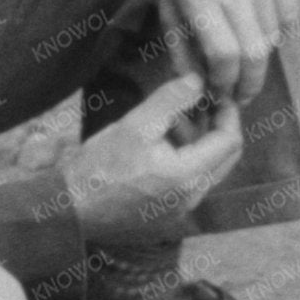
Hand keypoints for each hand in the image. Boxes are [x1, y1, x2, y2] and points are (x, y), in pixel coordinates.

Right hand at [64, 74, 242, 246]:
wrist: (69, 212)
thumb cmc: (98, 168)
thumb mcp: (134, 125)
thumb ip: (170, 101)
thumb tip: (198, 81)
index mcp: (189, 177)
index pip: (230, 141)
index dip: (229, 114)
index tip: (218, 95)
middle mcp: (193, 200)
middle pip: (225, 159)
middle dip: (219, 128)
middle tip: (203, 104)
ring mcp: (181, 212)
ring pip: (208, 172)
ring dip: (201, 145)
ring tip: (176, 121)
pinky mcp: (167, 218)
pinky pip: (190, 186)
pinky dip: (187, 162)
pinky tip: (163, 146)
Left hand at [156, 0, 297, 106]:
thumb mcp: (168, 6)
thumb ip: (182, 50)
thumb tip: (198, 89)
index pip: (225, 56)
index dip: (225, 82)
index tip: (220, 91)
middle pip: (255, 55)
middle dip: (249, 84)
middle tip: (242, 94)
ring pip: (272, 40)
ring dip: (259, 58)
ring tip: (244, 57)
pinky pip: (289, 18)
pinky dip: (278, 34)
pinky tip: (260, 31)